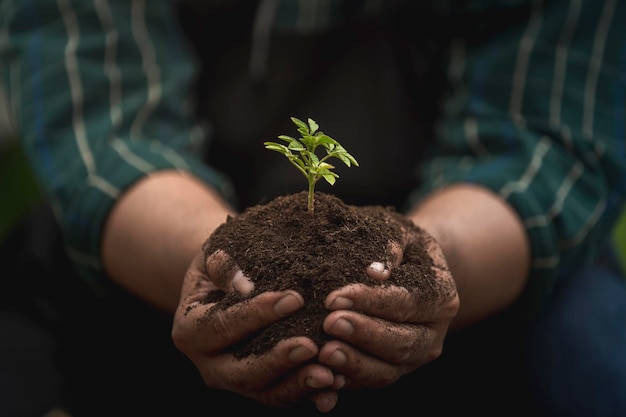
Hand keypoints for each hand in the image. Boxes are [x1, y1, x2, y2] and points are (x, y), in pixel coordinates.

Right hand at [172, 251, 344, 411]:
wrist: (225, 288)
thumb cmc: (222, 266)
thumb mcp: (212, 256)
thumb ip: (222, 264)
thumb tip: (242, 284)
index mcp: (191, 331)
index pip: (224, 325)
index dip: (258, 314)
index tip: (294, 299)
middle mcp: (210, 364)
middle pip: (243, 372)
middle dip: (279, 360)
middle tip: (311, 345)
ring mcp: (234, 381)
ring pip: (266, 392)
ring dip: (299, 385)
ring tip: (331, 375)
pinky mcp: (259, 389)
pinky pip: (285, 396)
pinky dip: (310, 394)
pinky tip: (336, 386)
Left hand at [318, 220, 458, 389]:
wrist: (409, 269)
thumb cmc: (399, 245)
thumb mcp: (398, 233)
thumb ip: (390, 245)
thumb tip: (375, 271)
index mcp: (441, 296)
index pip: (407, 303)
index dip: (372, 302)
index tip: (335, 297)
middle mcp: (433, 333)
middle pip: (401, 341)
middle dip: (363, 335)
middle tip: (329, 324)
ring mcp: (414, 357)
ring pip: (388, 370)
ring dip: (355, 364)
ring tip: (324, 353)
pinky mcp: (393, 370)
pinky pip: (371, 382)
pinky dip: (348, 383)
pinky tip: (324, 377)